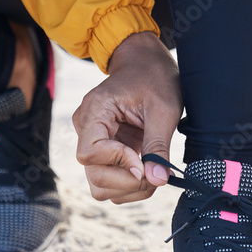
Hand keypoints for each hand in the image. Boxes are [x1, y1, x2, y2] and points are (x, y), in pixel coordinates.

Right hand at [72, 31, 181, 203]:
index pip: (89, 153)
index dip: (118, 162)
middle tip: (155, 172)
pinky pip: (110, 181)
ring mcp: (93, 142)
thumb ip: (159, 146)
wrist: (145, 63)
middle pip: (94, 176)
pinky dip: (130, 185)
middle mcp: (86, 128)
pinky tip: (147, 169)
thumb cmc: (154, 77)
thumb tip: (158, 180)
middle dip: (128, 182)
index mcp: (95, 111)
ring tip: (153, 172)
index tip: (143, 158)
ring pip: (100, 186)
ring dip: (130, 188)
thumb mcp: (164, 108)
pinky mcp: (104, 152)